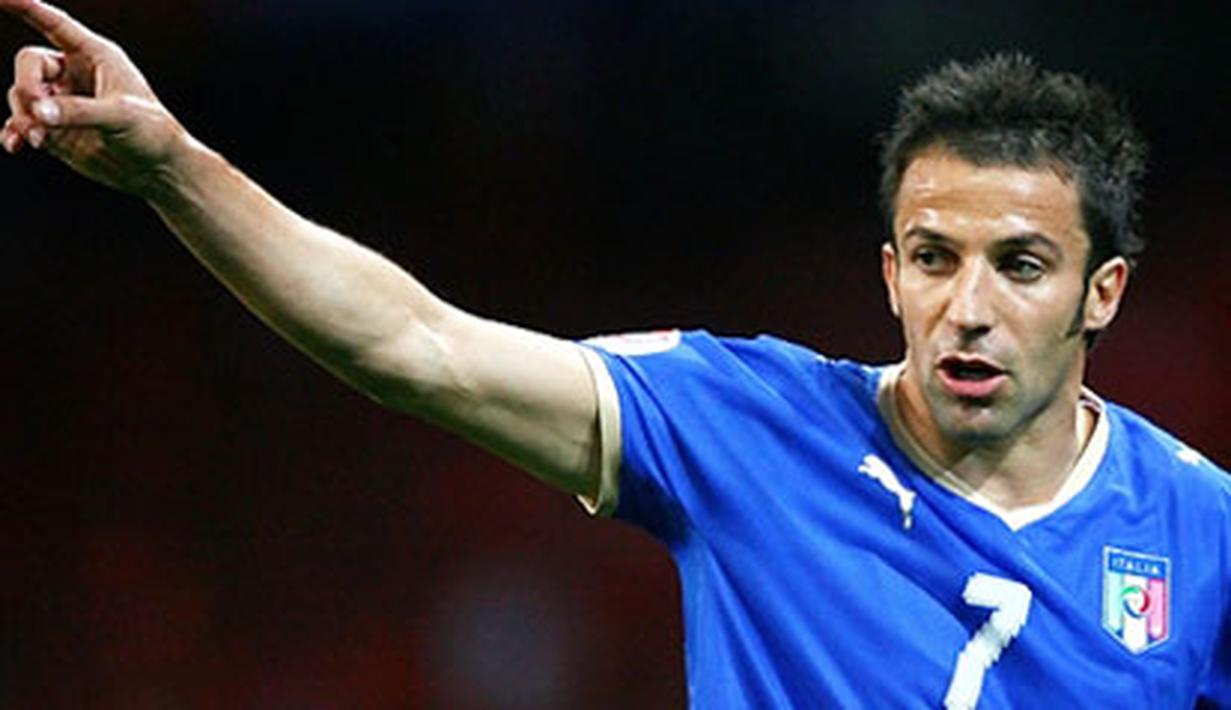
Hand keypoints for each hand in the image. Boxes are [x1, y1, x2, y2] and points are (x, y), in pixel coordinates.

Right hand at [1, 0, 187, 195]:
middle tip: (39, 112)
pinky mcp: (57, 129)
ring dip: (23, 115)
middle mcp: (75, 74)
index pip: (54, 23)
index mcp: (96, 56)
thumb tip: (39, 112)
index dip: (25, 6)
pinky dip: (15, 132)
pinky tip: (15, 146)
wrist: (160, 169)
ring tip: (40, 140)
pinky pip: (23, 124)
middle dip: (27, 86)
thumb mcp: (120, 116)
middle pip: (29, 64)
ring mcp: (63, 102)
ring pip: (22, 95)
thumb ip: (79, 112)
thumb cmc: (153, 133)